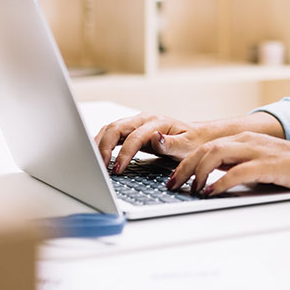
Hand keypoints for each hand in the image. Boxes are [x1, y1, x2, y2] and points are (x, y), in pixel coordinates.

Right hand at [94, 113, 212, 174]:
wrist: (195, 136)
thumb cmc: (192, 142)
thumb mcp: (187, 146)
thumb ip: (171, 144)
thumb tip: (156, 139)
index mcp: (156, 122)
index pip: (134, 137)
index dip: (123, 154)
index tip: (117, 170)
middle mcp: (143, 119)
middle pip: (116, 128)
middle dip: (104, 147)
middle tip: (99, 167)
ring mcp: (135, 123)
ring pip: (110, 129)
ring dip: (99, 144)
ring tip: (94, 163)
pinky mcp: (131, 130)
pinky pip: (112, 134)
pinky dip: (101, 143)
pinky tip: (96, 155)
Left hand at [169, 133, 289, 196]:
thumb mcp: (257, 162)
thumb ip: (236, 166)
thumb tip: (211, 179)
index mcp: (242, 139)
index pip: (205, 146)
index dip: (185, 162)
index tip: (173, 178)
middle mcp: (246, 140)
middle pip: (205, 148)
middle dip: (184, 168)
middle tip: (173, 185)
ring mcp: (257, 151)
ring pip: (216, 153)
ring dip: (199, 172)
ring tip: (192, 189)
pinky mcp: (268, 164)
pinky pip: (238, 171)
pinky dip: (221, 182)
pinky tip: (212, 192)